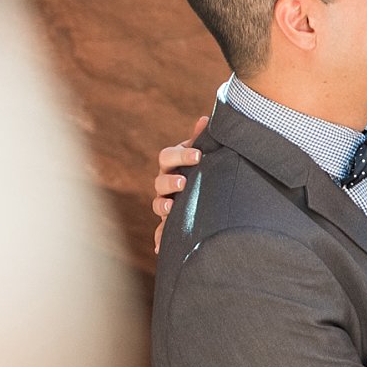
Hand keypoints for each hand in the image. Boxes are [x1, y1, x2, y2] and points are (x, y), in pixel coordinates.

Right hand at [151, 115, 206, 254]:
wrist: (208, 192)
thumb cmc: (205, 167)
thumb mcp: (204, 154)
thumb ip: (202, 138)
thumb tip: (205, 118)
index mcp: (173, 163)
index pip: (168, 156)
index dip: (180, 154)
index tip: (198, 155)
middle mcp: (166, 182)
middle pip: (160, 180)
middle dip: (169, 182)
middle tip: (183, 183)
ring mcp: (166, 202)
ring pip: (158, 204)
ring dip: (162, 207)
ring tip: (171, 209)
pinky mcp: (170, 221)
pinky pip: (161, 231)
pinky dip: (159, 238)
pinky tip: (159, 248)